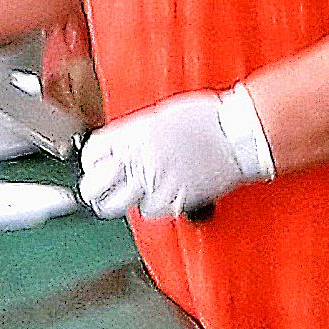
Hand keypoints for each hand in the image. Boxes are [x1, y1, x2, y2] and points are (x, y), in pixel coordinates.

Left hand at [80, 85, 277, 224]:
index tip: (97, 170)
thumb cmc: (207, 121)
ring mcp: (154, 180)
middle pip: (94, 188)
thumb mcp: (161, 117)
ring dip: (125, 202)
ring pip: (119, 206)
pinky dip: (154, 206)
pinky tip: (163, 194)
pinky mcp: (172, 198)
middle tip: (103, 194)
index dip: (91, 165)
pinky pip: (149, 211)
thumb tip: (118, 150)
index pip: (92, 155)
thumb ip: (135, 135)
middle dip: (96, 193)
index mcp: (134, 133)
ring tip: (137, 194)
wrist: (238, 134)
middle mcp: (139, 157)